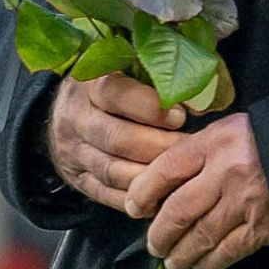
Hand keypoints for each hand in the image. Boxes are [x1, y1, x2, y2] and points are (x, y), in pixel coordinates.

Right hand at [47, 73, 186, 214]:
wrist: (68, 111)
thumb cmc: (115, 86)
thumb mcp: (129, 71)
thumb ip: (160, 80)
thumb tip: (199, 105)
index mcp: (88, 85)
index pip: (115, 94)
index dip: (151, 108)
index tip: (180, 116)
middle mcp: (74, 118)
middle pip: (116, 139)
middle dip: (158, 147)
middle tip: (188, 148)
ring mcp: (73, 152)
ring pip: (113, 171)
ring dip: (151, 175)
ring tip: (180, 171)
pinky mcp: (77, 179)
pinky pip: (108, 195)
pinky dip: (138, 197)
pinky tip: (163, 191)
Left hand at [132, 111, 268, 268]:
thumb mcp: (231, 131)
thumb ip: (199, 152)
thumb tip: (163, 182)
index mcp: (216, 143)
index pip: (166, 168)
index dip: (143, 191)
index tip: (133, 207)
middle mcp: (228, 173)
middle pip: (178, 210)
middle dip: (159, 233)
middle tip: (154, 243)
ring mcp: (246, 203)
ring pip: (200, 237)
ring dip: (180, 253)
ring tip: (171, 260)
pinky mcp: (263, 228)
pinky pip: (227, 252)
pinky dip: (209, 263)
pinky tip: (200, 265)